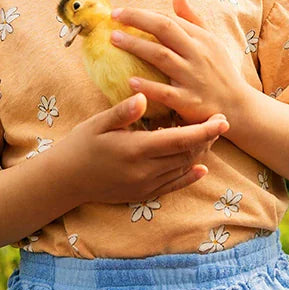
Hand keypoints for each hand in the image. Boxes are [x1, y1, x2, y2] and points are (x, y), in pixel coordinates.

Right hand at [62, 93, 228, 205]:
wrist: (65, 180)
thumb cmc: (80, 145)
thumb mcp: (98, 123)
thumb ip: (123, 111)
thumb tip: (142, 95)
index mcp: (136, 149)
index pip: (180, 139)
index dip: (205, 130)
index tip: (222, 119)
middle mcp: (145, 171)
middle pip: (187, 154)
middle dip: (207, 138)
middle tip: (218, 121)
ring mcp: (146, 185)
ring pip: (183, 168)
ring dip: (199, 152)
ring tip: (208, 136)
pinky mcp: (143, 194)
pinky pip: (173, 186)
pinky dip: (189, 176)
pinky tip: (200, 168)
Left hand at [109, 0, 249, 125]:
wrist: (238, 106)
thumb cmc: (220, 72)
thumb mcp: (212, 43)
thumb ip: (193, 20)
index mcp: (202, 38)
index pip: (169, 19)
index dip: (143, 13)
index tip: (120, 12)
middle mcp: (198, 54)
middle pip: (164, 29)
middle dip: (137, 20)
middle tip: (113, 18)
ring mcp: (194, 77)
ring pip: (161, 56)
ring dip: (136, 46)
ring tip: (114, 40)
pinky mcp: (190, 101)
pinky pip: (166, 92)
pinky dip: (148, 86)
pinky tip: (130, 82)